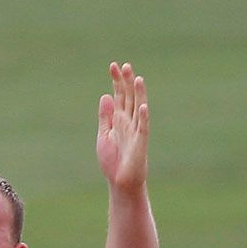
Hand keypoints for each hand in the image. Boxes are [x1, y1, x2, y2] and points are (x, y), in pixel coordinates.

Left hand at [96, 62, 149, 192]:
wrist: (120, 182)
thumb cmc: (113, 161)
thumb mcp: (104, 135)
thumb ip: (105, 117)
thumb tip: (106, 95)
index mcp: (119, 120)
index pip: (119, 96)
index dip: (117, 81)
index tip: (113, 66)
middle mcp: (129, 122)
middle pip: (129, 98)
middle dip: (126, 82)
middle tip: (124, 65)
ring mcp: (136, 131)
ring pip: (138, 108)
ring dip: (138, 94)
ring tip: (137, 78)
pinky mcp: (140, 143)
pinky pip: (143, 128)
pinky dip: (142, 117)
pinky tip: (142, 106)